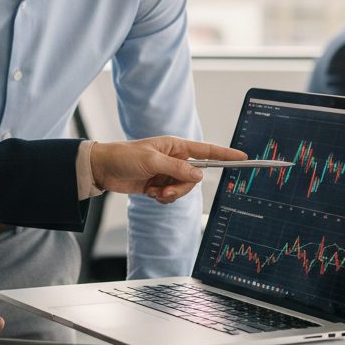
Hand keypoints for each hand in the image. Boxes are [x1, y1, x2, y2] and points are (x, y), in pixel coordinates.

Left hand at [90, 137, 246, 203]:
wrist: (102, 169)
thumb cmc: (123, 157)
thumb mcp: (151, 161)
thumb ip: (177, 168)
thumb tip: (199, 176)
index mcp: (175, 146)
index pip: (206, 151)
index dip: (224, 154)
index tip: (242, 157)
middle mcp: (174, 159)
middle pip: (194, 178)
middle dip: (182, 187)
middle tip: (164, 190)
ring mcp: (166, 173)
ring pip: (183, 189)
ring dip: (170, 194)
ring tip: (154, 192)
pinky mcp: (158, 184)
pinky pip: (171, 196)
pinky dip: (162, 198)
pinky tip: (149, 193)